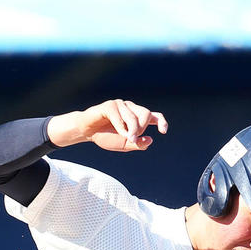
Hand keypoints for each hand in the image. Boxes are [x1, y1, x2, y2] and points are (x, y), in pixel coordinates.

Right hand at [47, 99, 168, 152]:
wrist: (87, 132)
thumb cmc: (105, 136)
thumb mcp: (124, 144)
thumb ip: (137, 143)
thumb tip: (150, 140)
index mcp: (136, 117)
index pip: (154, 116)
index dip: (161, 122)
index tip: (163, 131)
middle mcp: (131, 108)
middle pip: (146, 114)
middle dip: (141, 129)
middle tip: (132, 138)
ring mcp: (121, 105)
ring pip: (134, 117)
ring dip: (132, 130)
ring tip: (125, 137)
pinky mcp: (110, 105)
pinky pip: (120, 116)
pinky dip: (121, 127)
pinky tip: (117, 132)